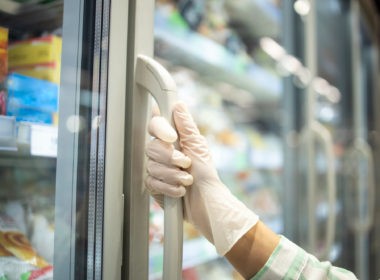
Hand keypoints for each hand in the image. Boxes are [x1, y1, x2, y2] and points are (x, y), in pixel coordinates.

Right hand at [145, 102, 258, 254]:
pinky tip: (180, 190)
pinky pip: (152, 182)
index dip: (159, 129)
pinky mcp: (153, 185)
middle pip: (151, 147)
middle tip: (186, 163)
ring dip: (173, 175)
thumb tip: (178, 104)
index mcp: (172, 140)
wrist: (206, 201)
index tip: (171, 137)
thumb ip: (186, 126)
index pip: (154, 125)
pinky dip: (170, 187)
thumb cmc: (206, 174)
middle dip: (171, 158)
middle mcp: (162, 152)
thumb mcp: (198, 146)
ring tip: (187, 180)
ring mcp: (156, 169)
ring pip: (152, 166)